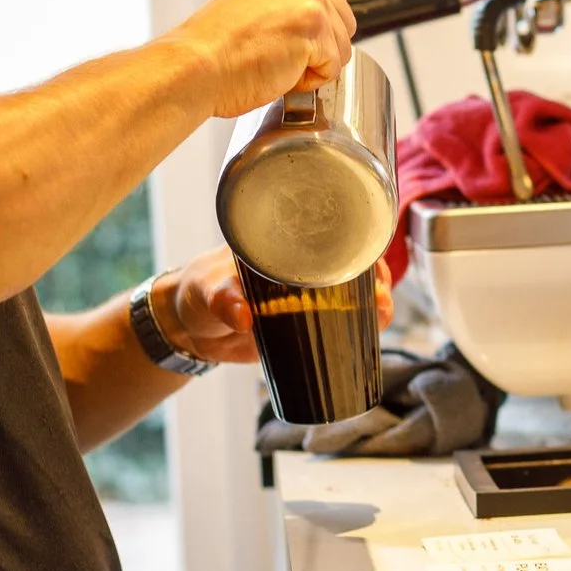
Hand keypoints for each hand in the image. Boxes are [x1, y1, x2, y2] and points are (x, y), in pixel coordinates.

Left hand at [159, 248, 395, 366]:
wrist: (188, 328)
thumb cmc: (197, 291)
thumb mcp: (208, 289)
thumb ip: (223, 300)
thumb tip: (243, 317)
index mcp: (284, 246)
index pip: (331, 235)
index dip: (358, 244)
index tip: (372, 258)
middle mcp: (302, 268)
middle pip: (352, 266)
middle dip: (375, 277)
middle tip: (380, 294)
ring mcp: (306, 298)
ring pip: (353, 296)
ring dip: (375, 304)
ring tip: (383, 315)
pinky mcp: (304, 326)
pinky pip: (340, 325)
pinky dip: (360, 329)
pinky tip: (373, 334)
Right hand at [173, 0, 356, 119]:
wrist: (196, 64)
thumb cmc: (213, 44)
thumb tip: (318, 15)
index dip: (323, 16)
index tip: (295, 31)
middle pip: (344, 16)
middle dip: (320, 43)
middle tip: (277, 50)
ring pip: (343, 44)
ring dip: (315, 63)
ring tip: (275, 60)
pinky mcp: (314, 26)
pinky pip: (334, 66)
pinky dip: (310, 80)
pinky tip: (278, 71)